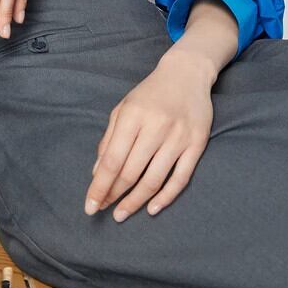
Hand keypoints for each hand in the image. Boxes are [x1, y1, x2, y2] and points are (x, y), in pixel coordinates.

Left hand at [84, 52, 213, 220]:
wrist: (187, 73)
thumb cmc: (150, 93)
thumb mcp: (123, 108)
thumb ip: (109, 139)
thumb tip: (97, 173)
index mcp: (132, 116)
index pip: (112, 160)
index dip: (99, 187)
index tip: (90, 206)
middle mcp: (156, 127)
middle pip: (130, 173)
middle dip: (114, 196)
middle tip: (104, 211)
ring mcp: (178, 137)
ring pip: (154, 180)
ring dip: (135, 201)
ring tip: (122, 214)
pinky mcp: (197, 144)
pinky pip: (180, 178)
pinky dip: (166, 197)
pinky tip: (152, 209)